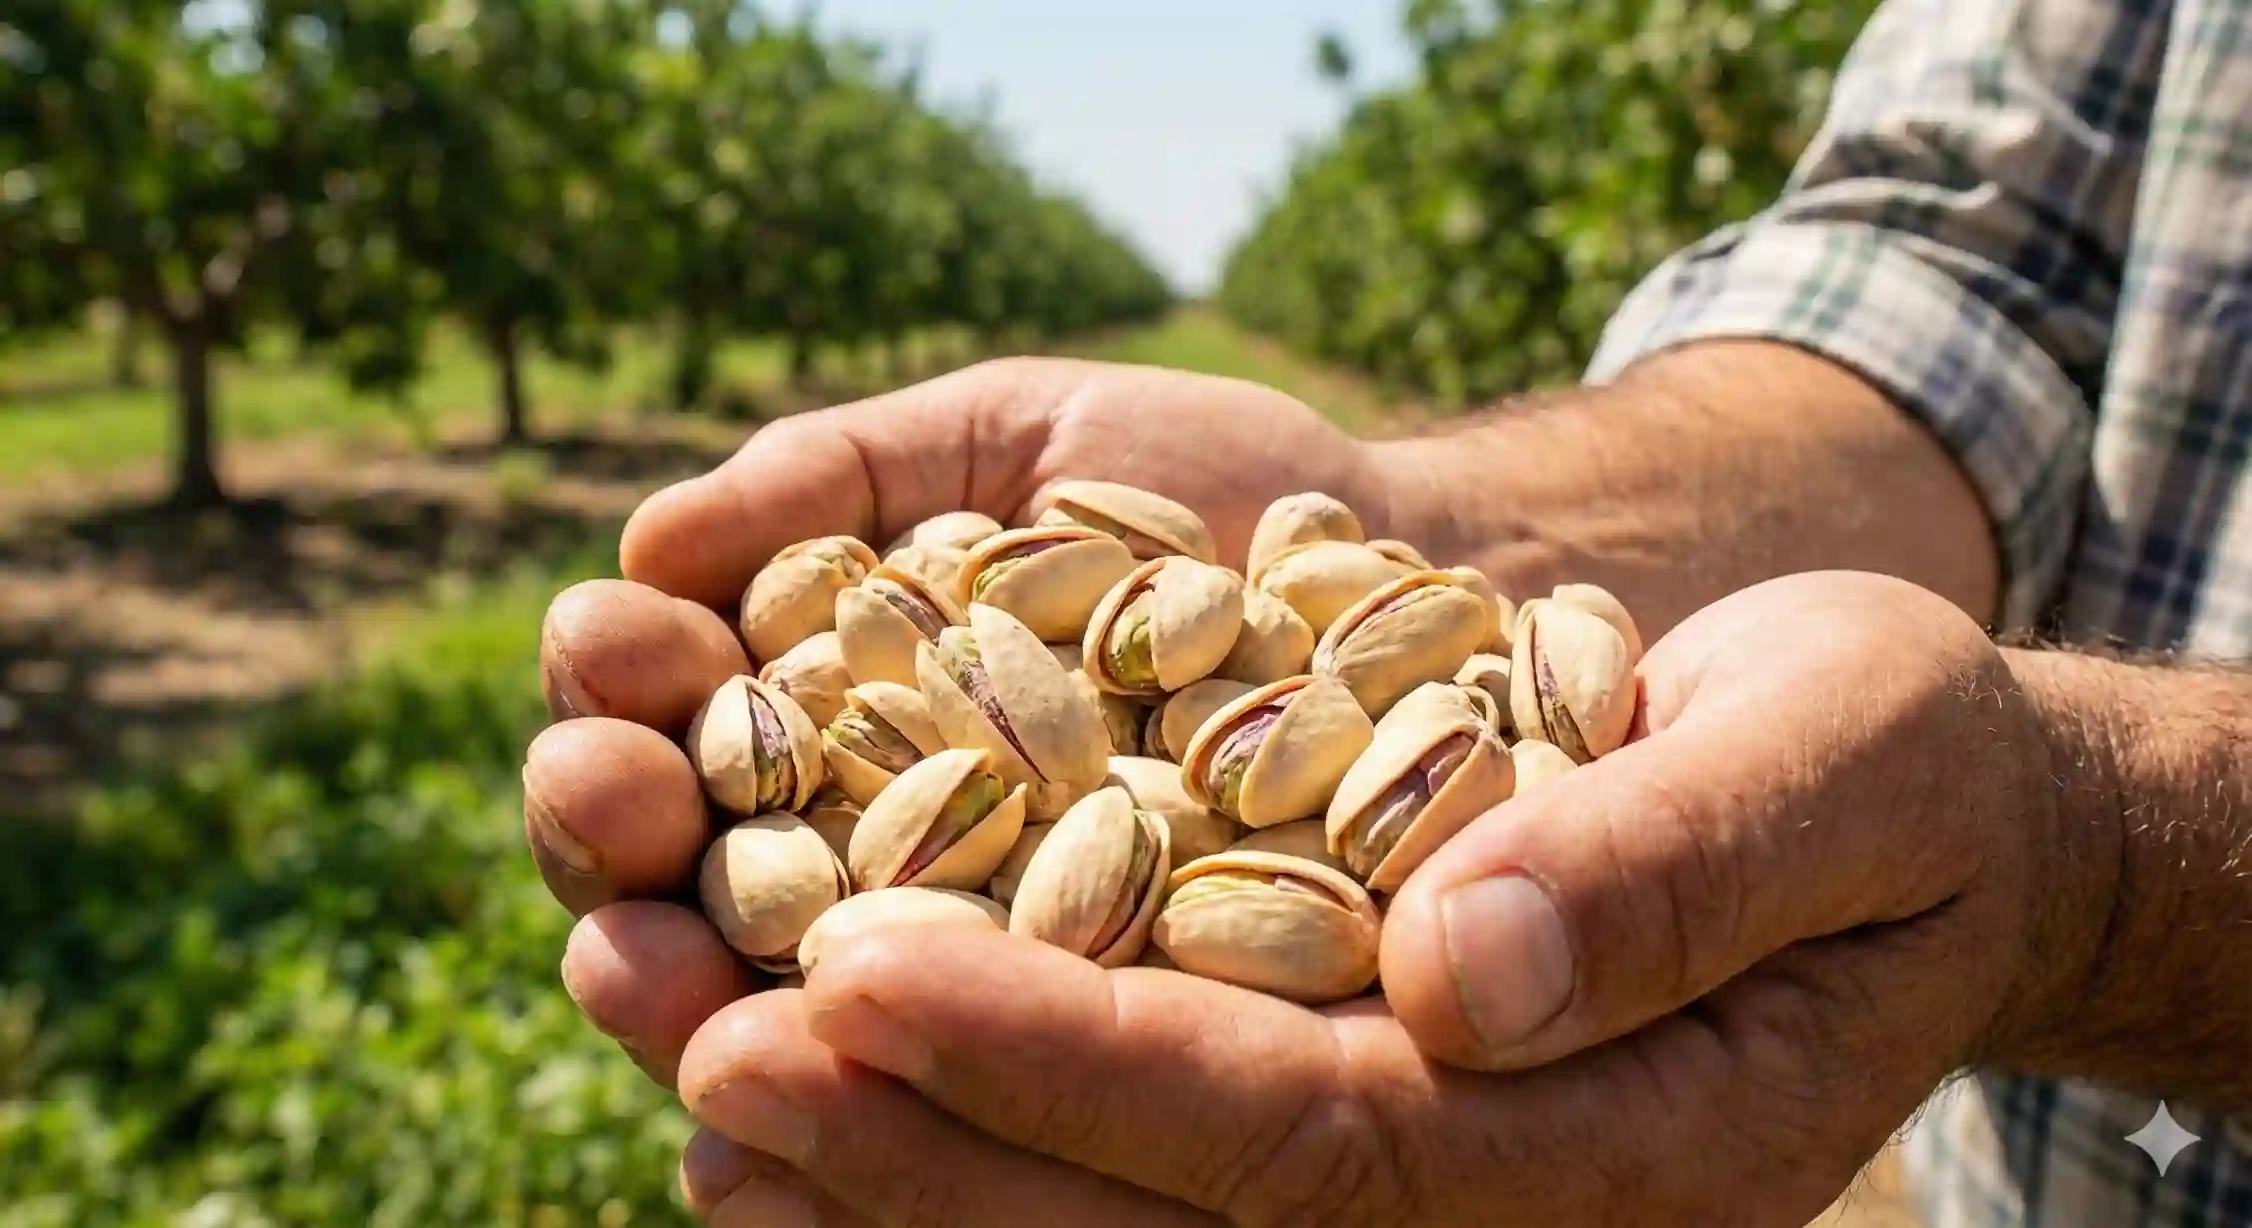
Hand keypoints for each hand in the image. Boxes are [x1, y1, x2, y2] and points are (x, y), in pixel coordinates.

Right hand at [529, 359, 1397, 1218]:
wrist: (1416, 558)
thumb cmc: (1194, 489)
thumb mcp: (1009, 439)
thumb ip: (838, 475)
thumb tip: (649, 539)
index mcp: (827, 719)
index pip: (682, 730)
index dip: (622, 698)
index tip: (607, 645)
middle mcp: (871, 857)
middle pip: (700, 880)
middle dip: (617, 841)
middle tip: (597, 792)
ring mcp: (974, 971)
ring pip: (789, 1014)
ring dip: (691, 997)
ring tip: (638, 958)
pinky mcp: (1085, 1054)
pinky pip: (950, 1110)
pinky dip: (856, 1118)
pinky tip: (762, 1123)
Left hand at [660, 571, 2074, 1224]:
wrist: (1895, 793)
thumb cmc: (1885, 765)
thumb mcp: (1835, 761)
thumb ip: (1675, 866)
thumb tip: (1465, 963)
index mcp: (1604, 1152)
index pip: (1292, 1146)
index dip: (1067, 1072)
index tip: (858, 975)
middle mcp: (1480, 1186)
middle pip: (1159, 1204)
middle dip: (921, 1130)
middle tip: (694, 1029)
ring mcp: (1410, 1147)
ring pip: (1117, 1187)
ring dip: (892, 1128)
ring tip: (684, 1026)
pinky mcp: (1348, 1071)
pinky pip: (1138, 1116)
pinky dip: (966, 1082)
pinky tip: (808, 1013)